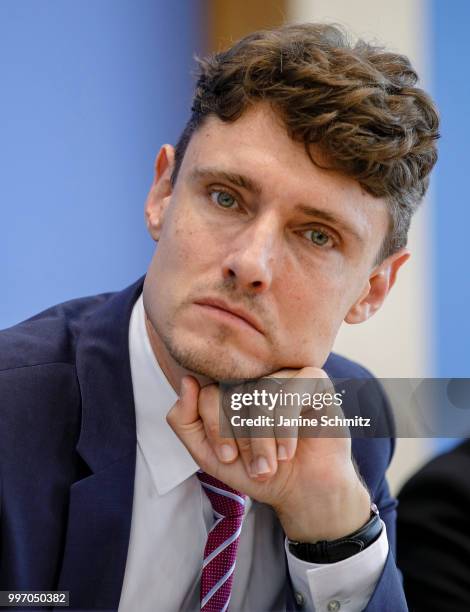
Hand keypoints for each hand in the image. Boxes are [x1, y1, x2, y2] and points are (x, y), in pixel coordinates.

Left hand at [167, 371, 370, 541]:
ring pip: (262, 394)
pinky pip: (292, 391)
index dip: (216, 429)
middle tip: (254, 468)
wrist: (304, 491)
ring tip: (270, 465)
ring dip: (263, 438)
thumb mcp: (210, 456)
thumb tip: (186, 380)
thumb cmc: (258, 471)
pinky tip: (288, 451)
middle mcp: (256, 377)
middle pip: (235, 393)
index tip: (228, 458)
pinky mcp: (313, 380)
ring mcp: (284, 375)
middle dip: (241, 437)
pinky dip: (286, 426)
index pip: (209, 394)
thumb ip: (185, 422)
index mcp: (230, 390)